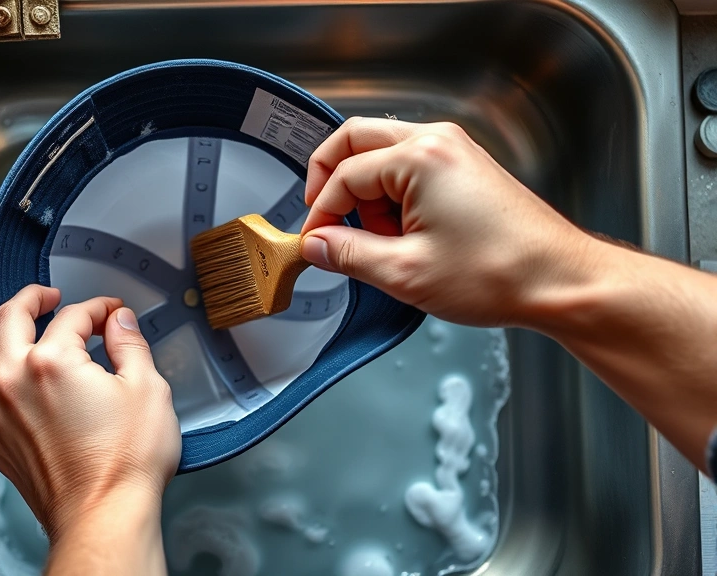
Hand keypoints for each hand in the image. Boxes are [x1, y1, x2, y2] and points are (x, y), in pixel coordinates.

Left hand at [0, 286, 180, 541]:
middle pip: (8, 319)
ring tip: (39, 340)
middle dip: (30, 299)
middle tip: (48, 296)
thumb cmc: (124, 464)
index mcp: (51, 362)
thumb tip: (119, 322)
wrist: (103, 518)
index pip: (72, 315)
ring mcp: (0, 414)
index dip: (97, 307)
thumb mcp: (148, 389)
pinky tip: (27, 385)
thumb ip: (130, 344)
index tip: (110, 313)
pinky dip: (7, 379)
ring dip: (16, 341)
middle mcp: (14, 382)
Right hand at [300, 117, 593, 326]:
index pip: (344, 175)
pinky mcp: (465, 169)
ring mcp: (455, 151)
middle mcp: (438, 142)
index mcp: (420, 157)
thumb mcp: (404, 272)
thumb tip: (317, 245)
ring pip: (382, 154)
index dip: (321, 213)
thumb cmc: (500, 273)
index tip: (314, 243)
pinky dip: (393, 196)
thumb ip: (348, 254)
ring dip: (366, 193)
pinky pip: (410, 168)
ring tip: (378, 241)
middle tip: (324, 221)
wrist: (560, 281)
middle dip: (332, 183)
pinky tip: (403, 236)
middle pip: (356, 141)